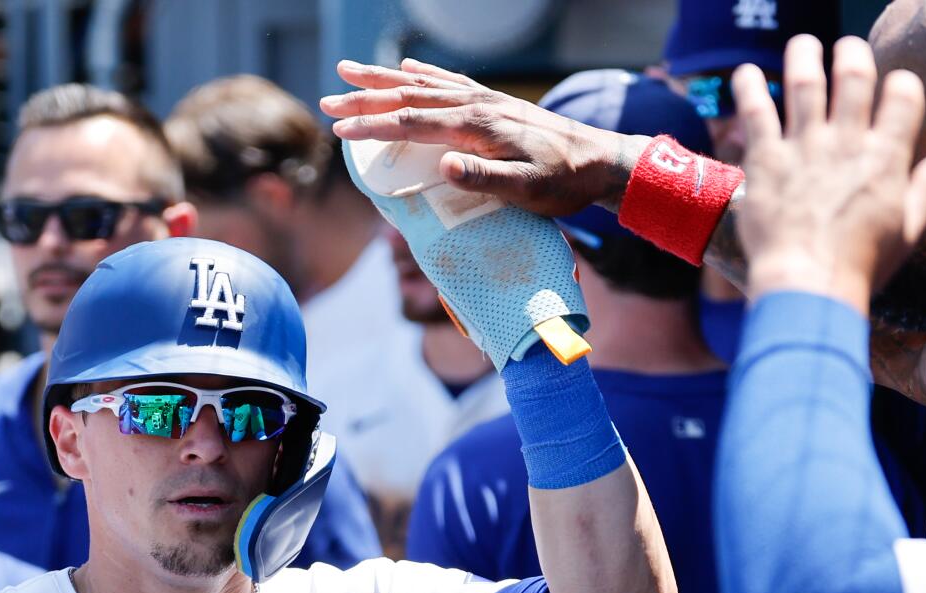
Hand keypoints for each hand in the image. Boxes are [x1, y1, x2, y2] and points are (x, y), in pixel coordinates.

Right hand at [320, 57, 637, 216]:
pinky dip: (424, 73)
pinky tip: (407, 68)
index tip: (339, 132)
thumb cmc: (562, 183)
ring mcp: (485, 100)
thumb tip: (446, 166)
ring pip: (424, 83)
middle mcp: (477, 106)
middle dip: (364, 99)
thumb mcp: (526, 190)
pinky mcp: (494, 102)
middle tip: (326, 100)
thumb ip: (486, 179)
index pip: (414, 123)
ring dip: (384, 80)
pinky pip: (450, 81)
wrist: (600, 160)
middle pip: (409, 96)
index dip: (373, 128)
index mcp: (477, 128)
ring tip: (349, 72)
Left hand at [734, 35, 925, 308]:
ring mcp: (805, 147)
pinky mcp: (766, 161)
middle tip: (847, 48)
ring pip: (805, 84)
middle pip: (854, 78)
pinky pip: (756, 113)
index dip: (901, 83)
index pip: (903, 96)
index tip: (895, 83)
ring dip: (804, 57)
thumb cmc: (860, 265)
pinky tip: (743, 72)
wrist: (808, 284)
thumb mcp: (909, 230)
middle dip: (853, 55)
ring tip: (803, 44)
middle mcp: (847, 143)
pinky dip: (748, 88)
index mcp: (886, 157)